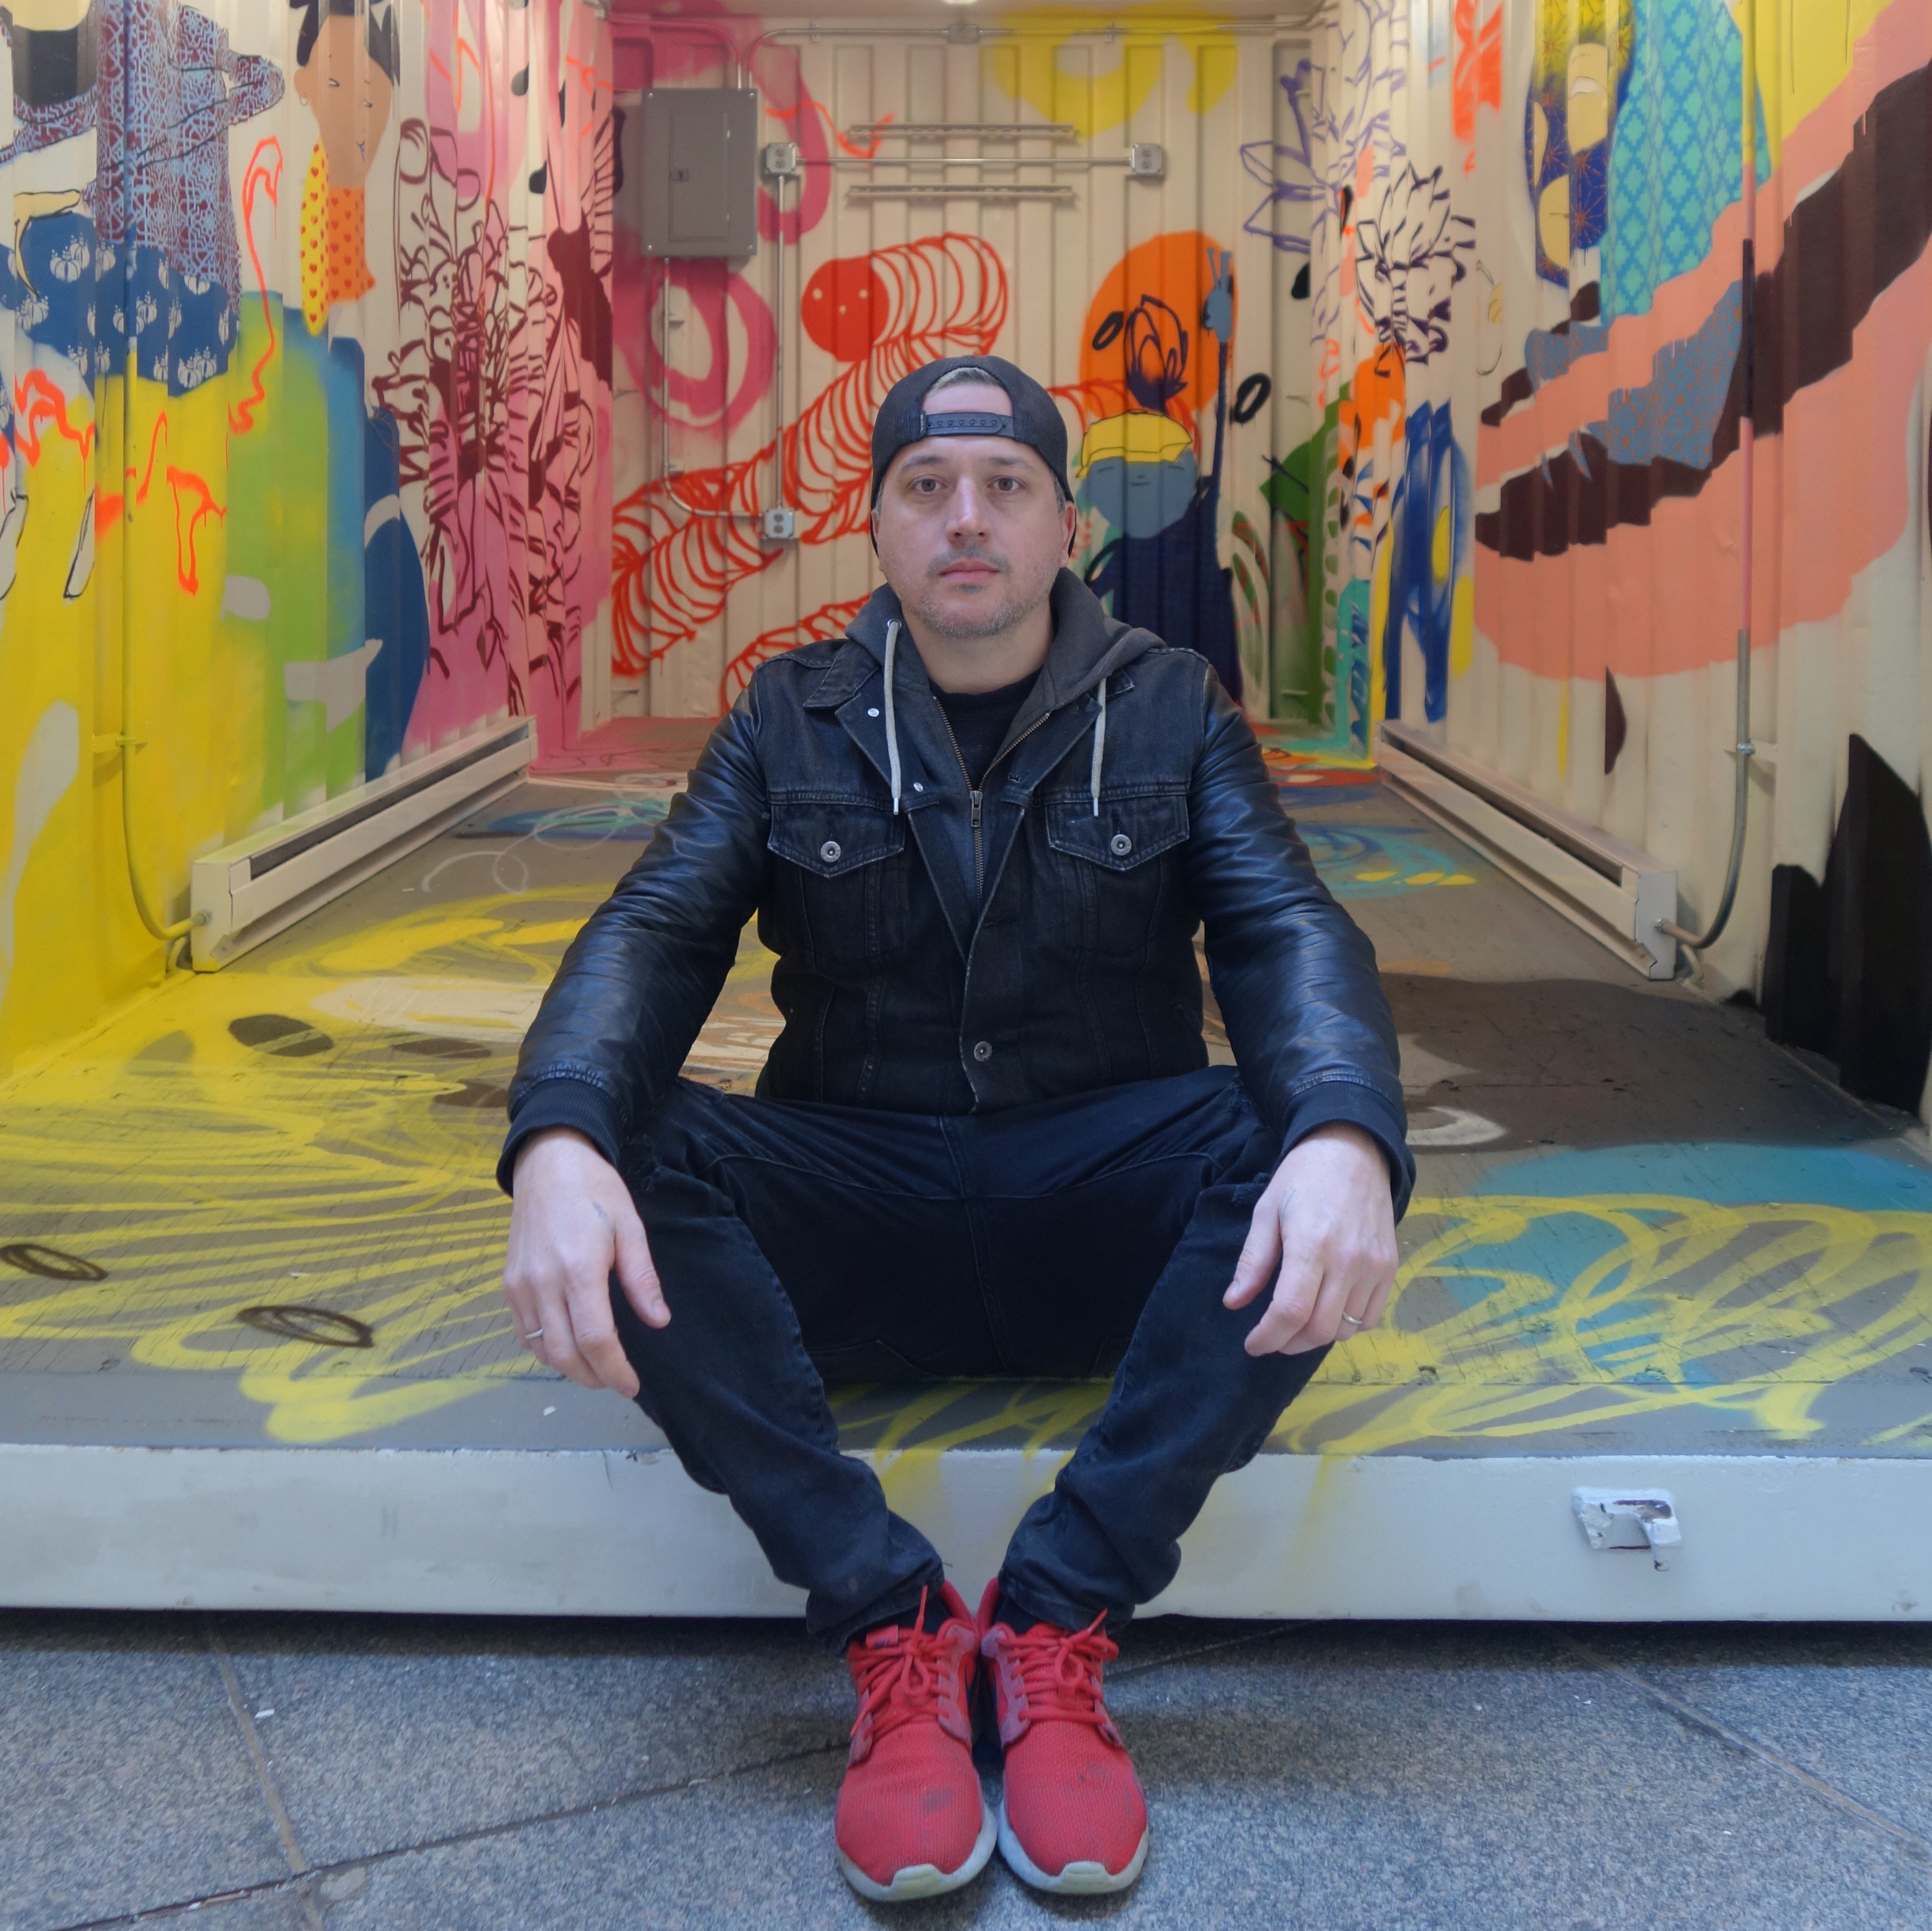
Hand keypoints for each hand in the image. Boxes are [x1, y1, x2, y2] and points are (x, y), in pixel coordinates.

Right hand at [501, 1128, 666, 1396]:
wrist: (548, 1163)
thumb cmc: (596, 1191)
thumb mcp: (630, 1228)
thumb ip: (642, 1279)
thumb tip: (658, 1321)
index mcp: (579, 1270)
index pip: (595, 1339)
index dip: (615, 1371)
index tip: (631, 1385)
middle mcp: (543, 1283)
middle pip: (564, 1354)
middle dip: (592, 1377)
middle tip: (615, 1381)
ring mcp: (520, 1286)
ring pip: (540, 1349)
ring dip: (568, 1368)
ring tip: (595, 1368)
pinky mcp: (508, 1284)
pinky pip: (524, 1333)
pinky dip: (545, 1350)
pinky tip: (567, 1346)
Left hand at [1222, 1123, 1398, 1355]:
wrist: (1353, 1150)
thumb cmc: (1303, 1177)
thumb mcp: (1266, 1211)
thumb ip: (1253, 1261)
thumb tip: (1233, 1303)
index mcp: (1311, 1243)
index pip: (1291, 1311)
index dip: (1268, 1337)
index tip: (1252, 1344)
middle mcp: (1348, 1260)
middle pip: (1319, 1329)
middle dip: (1288, 1344)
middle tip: (1271, 1338)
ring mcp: (1374, 1266)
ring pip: (1345, 1329)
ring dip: (1316, 1337)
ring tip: (1296, 1326)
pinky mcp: (1390, 1267)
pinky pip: (1370, 1317)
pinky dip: (1346, 1326)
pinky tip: (1327, 1313)